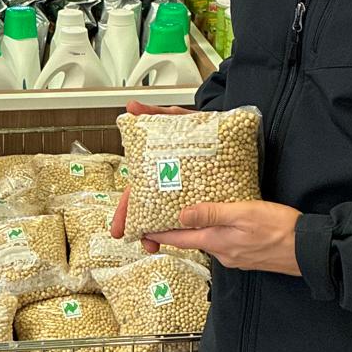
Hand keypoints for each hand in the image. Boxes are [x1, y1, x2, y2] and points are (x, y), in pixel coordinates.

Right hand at [109, 99, 194, 246]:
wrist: (232, 134)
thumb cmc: (202, 127)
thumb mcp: (179, 119)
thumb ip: (156, 114)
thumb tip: (133, 108)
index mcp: (158, 167)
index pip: (135, 191)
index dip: (126, 210)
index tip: (119, 228)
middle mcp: (169, 181)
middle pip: (148, 208)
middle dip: (140, 226)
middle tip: (141, 240)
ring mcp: (186, 190)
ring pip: (167, 214)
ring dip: (160, 230)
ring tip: (157, 243)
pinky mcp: (204, 196)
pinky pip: (192, 213)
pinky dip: (184, 226)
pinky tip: (183, 235)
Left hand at [146, 201, 303, 275]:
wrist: (308, 250)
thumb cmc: (279, 229)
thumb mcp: (244, 213)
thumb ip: (212, 213)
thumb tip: (183, 214)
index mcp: (217, 242)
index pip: (179, 239)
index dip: (159, 234)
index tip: (142, 230)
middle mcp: (222, 253)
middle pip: (191, 242)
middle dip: (176, 232)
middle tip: (161, 218)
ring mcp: (235, 257)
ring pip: (208, 242)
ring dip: (197, 232)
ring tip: (190, 215)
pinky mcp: (247, 257)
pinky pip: (224, 244)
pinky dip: (216, 234)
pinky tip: (222, 224)